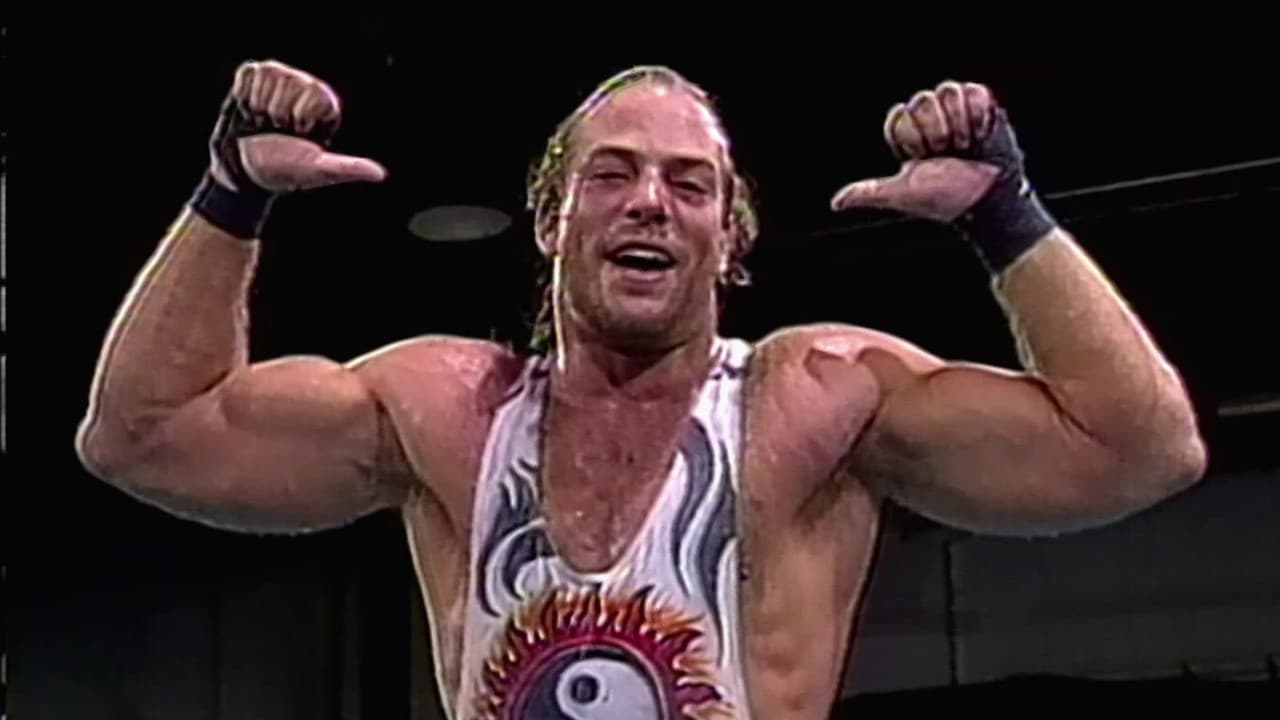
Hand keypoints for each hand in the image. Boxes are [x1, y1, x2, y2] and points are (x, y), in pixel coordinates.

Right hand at [209, 60, 386, 193]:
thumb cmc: (283, 170)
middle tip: (277, 130)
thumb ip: (347, 168)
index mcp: (326, 105)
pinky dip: (243, 95)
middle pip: (290, 80)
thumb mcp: (317, 169)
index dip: (299, 116)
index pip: (314, 92)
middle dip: (278, 111)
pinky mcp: (254, 77)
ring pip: (269, 74)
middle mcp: (306, 87)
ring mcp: (280, 79)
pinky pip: (249, 72)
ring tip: (263, 122)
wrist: (243, 171)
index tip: (297, 134)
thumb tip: (379, 175)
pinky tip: (249, 112)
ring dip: (259, 105)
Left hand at [831, 81, 1004, 221]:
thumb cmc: (944, 198)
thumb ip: (869, 192)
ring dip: (960, 124)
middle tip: (947, 153)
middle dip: (936, 131)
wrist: (987, 198)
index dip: (912, 136)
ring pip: (948, 91)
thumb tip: (835, 203)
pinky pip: (975, 91)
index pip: (899, 114)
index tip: (922, 157)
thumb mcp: (902, 193)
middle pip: (922, 101)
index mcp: (907, 133)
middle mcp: (929, 118)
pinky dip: (980, 115)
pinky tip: (982, 134)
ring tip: (967, 146)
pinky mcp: (983, 104)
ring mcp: (955, 110)